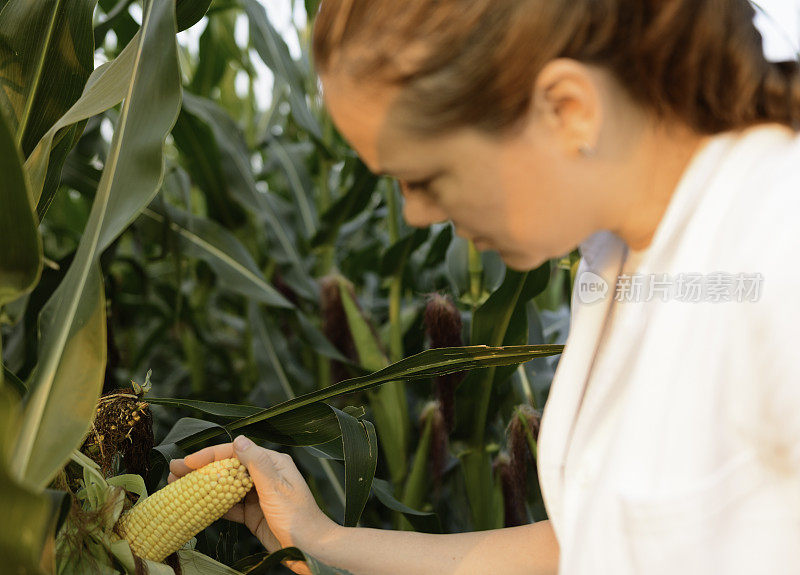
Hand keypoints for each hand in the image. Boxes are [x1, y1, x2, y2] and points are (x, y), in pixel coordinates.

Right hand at [168, 435, 338, 574]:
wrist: (309, 549)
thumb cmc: (297, 517)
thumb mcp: (275, 487)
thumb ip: (257, 463)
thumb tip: (240, 439)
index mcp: (272, 463)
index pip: (236, 452)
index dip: (210, 455)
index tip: (188, 461)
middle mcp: (264, 475)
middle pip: (227, 468)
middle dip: (201, 469)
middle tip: (174, 471)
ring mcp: (257, 495)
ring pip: (225, 487)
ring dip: (203, 486)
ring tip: (177, 485)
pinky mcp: (253, 514)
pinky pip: (229, 506)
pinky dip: (213, 505)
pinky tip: (195, 504)